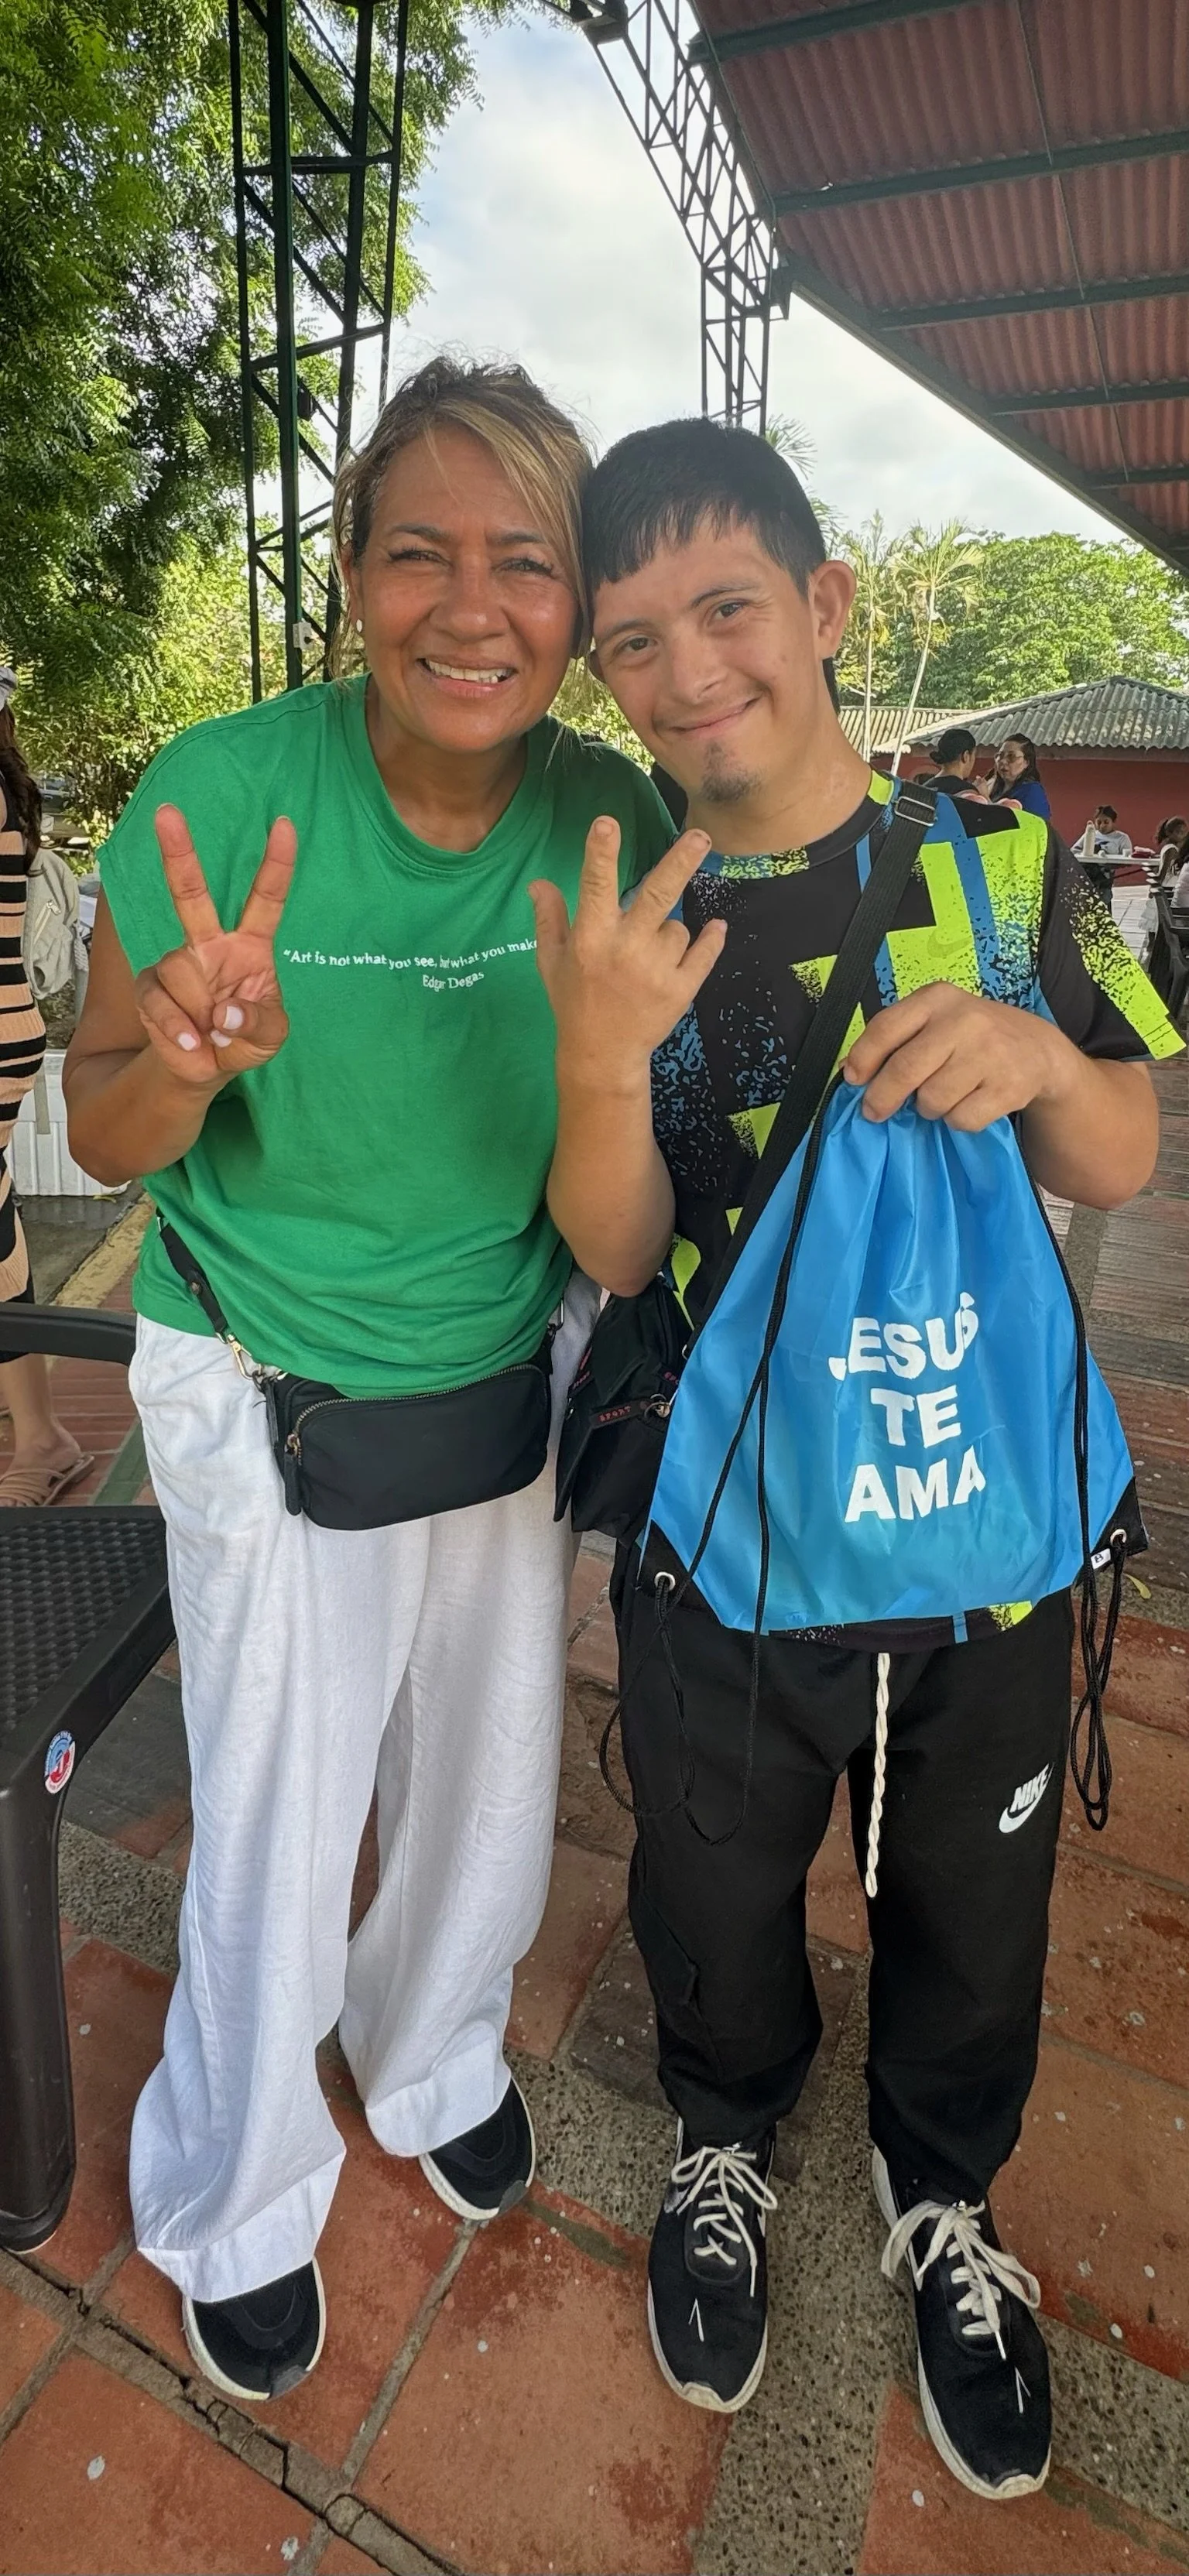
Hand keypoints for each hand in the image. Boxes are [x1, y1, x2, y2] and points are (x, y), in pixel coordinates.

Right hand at [134, 806, 297, 1084]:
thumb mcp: (271, 1036)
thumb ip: (259, 1021)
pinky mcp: (149, 986)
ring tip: (211, 1032)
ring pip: (181, 970)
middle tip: (167, 812)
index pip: (265, 899)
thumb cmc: (243, 1038)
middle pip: (191, 894)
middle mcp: (209, 944)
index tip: (285, 824)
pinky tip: (191, 1043)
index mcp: (249, 946)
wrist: (206, 1068)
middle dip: (179, 853)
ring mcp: (177, 962)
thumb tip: (224, 1012)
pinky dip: (177, 1029)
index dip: (276, 864)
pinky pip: (159, 1000)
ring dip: (200, 1012)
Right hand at [530, 816, 725, 1089]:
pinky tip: (713, 930)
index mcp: (591, 938)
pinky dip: (710, 940)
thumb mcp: (551, 962)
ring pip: (678, 926)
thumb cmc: (574, 1002)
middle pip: (658, 894)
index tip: (607, 823)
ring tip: (646, 960)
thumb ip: (549, 919)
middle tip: (701, 835)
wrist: (602, 1054)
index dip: (601, 853)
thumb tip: (539, 882)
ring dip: (667, 933)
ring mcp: (657, 970)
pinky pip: (703, 951)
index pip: (596, 886)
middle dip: (680, 861)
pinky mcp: (681, 989)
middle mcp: (625, 949)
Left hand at [843, 982, 1070, 1130]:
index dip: (863, 1059)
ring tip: (944, 1094)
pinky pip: (961, 1119)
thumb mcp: (935, 1022)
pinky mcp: (1009, 1087)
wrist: (1037, 1048)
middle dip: (883, 1097)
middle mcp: (965, 1020)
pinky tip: (969, 1102)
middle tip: (876, 1111)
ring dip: (929, 1108)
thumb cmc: (972, 1037)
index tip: (854, 1080)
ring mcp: (990, 1053)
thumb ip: (896, 1038)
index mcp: (938, 999)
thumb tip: (850, 1070)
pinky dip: (958, 1120)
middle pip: (905, 1069)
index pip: (886, 1028)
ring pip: (932, 1100)